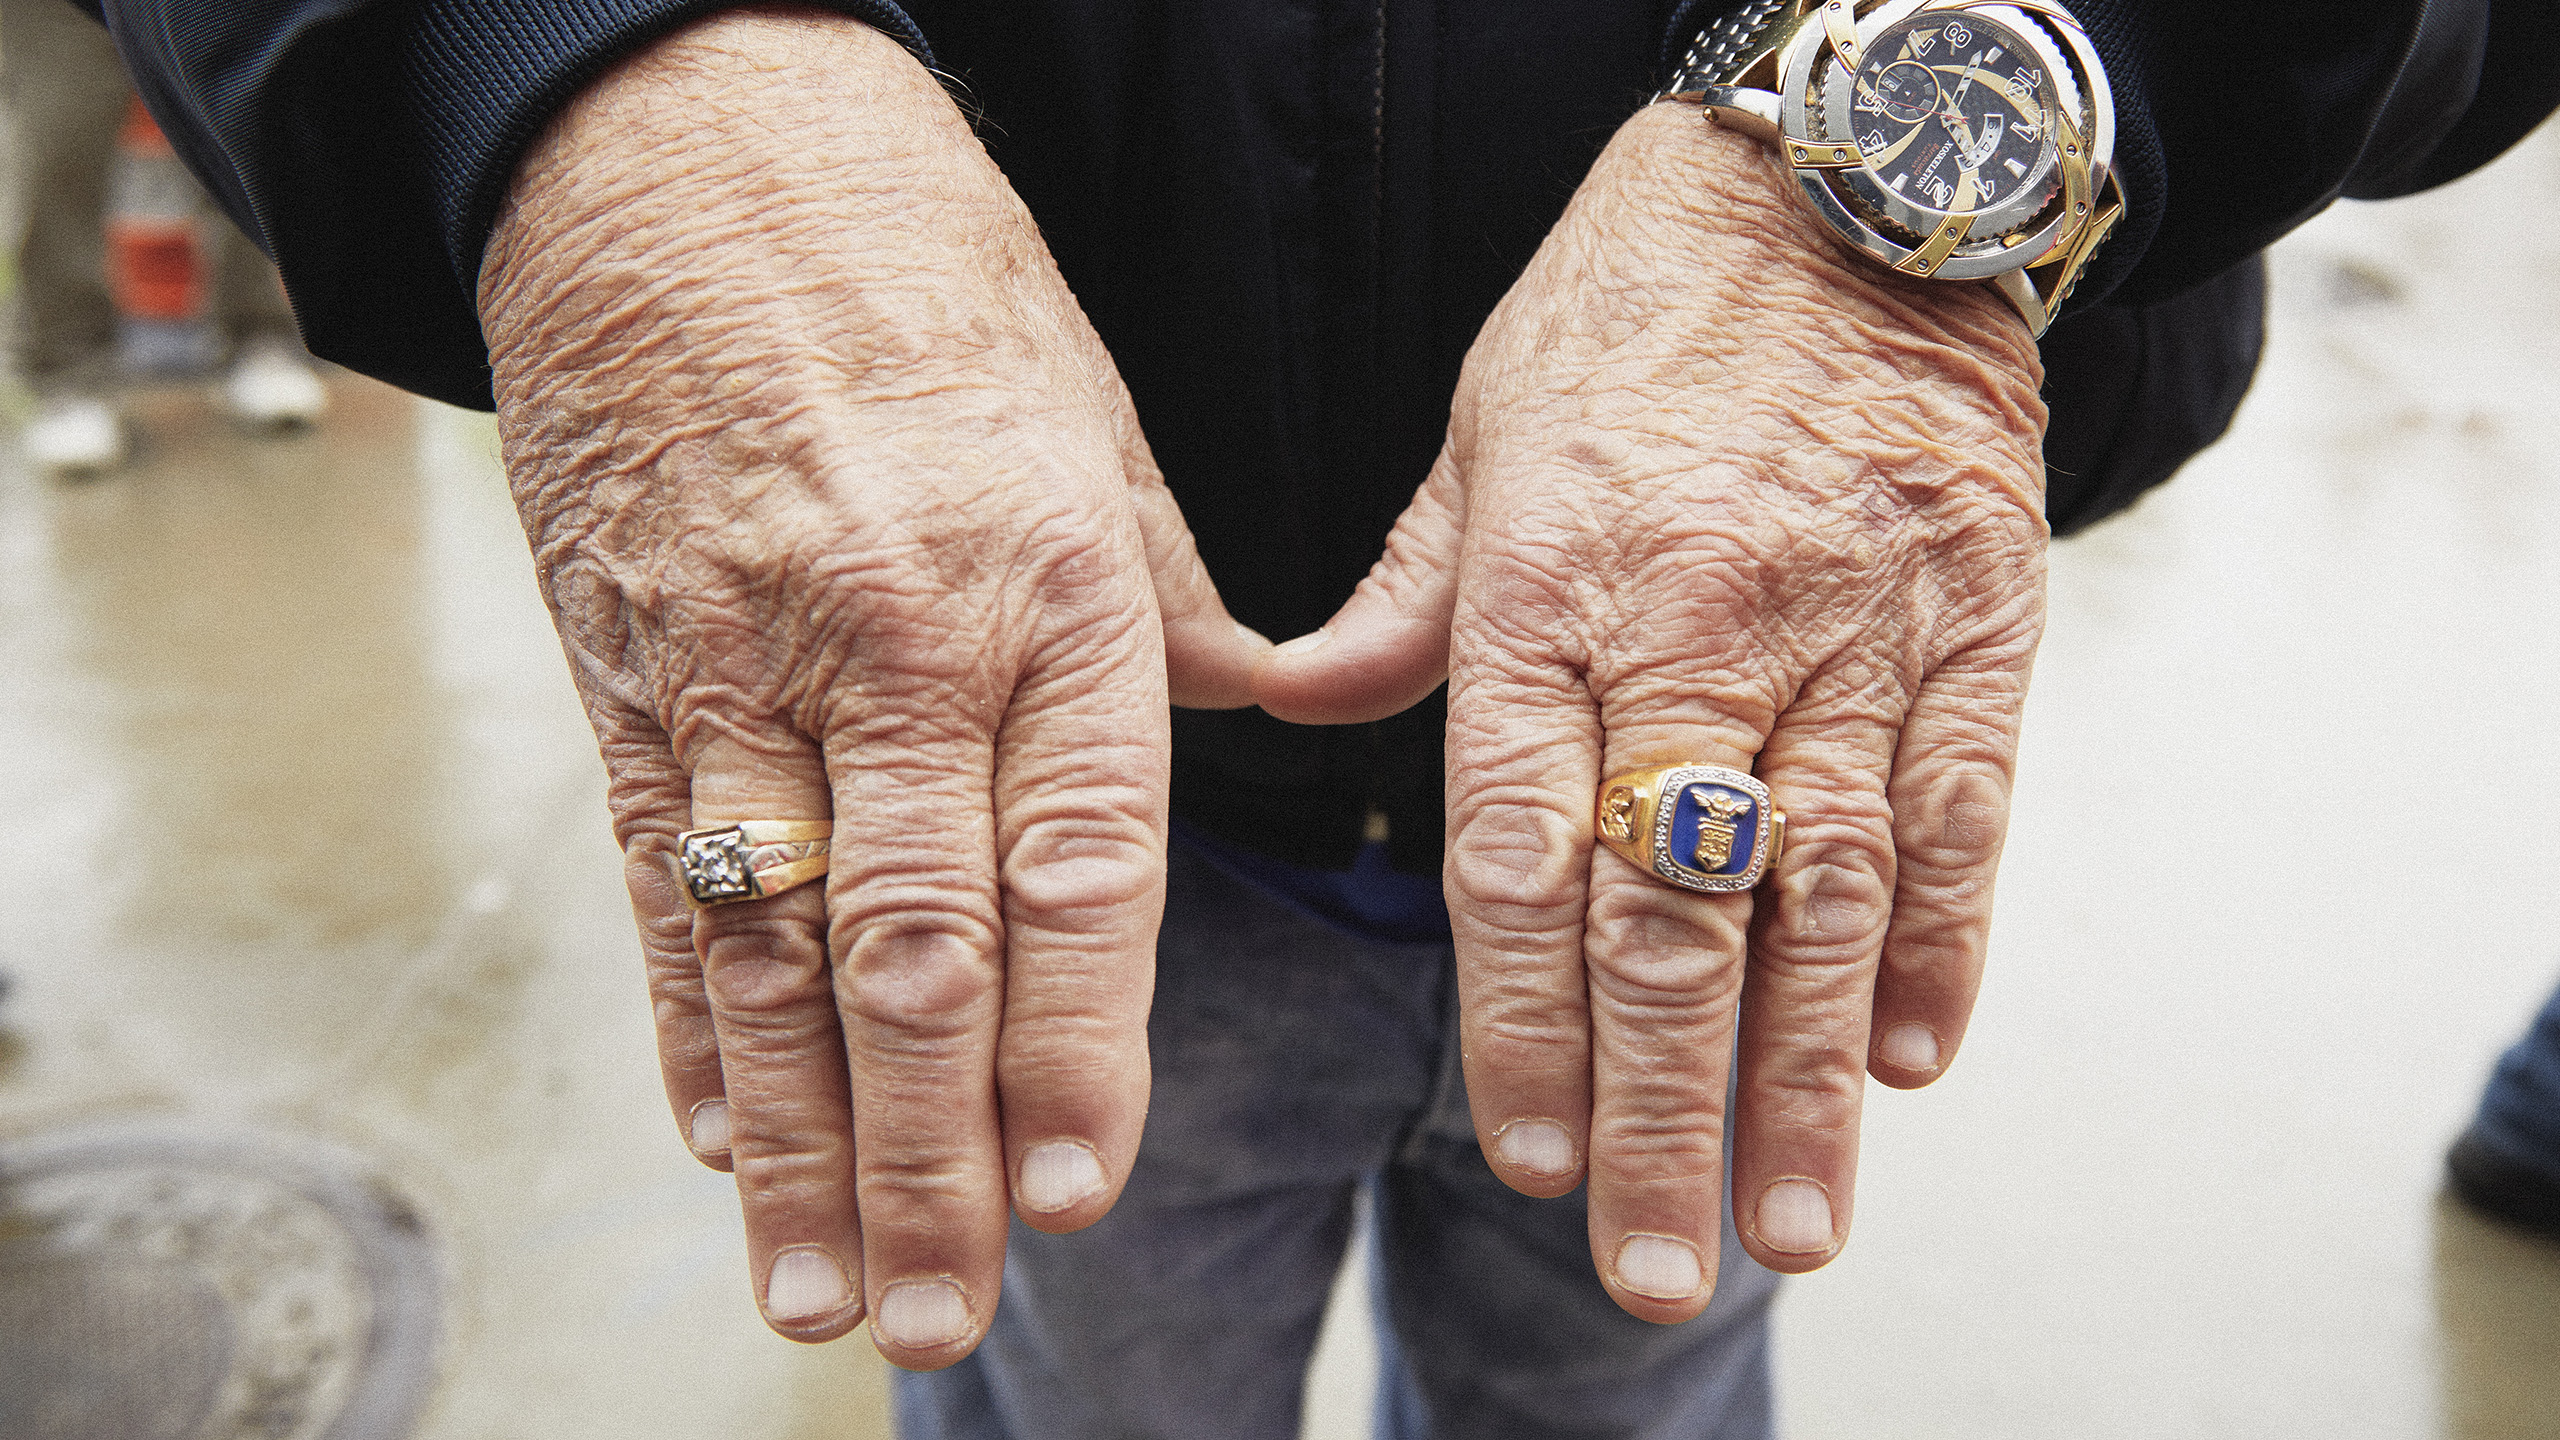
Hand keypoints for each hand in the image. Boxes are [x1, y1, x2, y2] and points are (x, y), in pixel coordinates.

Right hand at [478, 8, 1262, 1363]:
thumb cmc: (935, 290)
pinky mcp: (625, 666)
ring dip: (793, 1139)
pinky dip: (682, 1021)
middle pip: (915, 943)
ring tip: (814, 1287)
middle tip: (939, 1306)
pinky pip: (650, 875)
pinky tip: (712, 1139)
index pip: (1076, 862)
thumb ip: (1174, 613)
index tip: (1074, 1189)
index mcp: (1048, 589)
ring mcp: (740, 663)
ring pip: (770, 943)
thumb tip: (1278, 718)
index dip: (1074, 1040)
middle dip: (929, 1150)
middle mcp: (893, 644)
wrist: (693, 151)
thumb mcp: (1101, 430)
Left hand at [1256, 104, 2045, 1319]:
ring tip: (1791, 1226)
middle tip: (1653, 1268)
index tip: (1537, 1159)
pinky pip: (1967, 803)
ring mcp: (1853, 621)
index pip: (1526, 847)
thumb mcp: (1478, 435)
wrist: (1842, 181)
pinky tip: (1907, 1061)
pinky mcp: (1980, 612)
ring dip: (1807, 1076)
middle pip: (1674, 907)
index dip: (1532, 1020)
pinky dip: (1945, 941)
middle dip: (1664, 1107)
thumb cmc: (1630, 316)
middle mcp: (1697, 622)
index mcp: (1550, 586)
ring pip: (1828, 889)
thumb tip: (1281, 705)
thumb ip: (1400, 606)